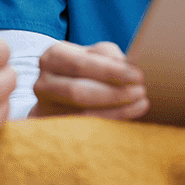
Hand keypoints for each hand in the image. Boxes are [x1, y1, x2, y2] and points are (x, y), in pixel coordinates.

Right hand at [31, 41, 147, 119]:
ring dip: (117, 109)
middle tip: (141, 91)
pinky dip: (110, 122)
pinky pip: (85, 129)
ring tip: (141, 102)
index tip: (138, 75)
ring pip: (82, 113)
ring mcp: (46, 109)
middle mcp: (43, 83)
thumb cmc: (83, 70)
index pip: (81, 64)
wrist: (58, 96)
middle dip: (114, 92)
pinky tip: (129, 114)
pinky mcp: (54, 130)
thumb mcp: (92, 54)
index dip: (111, 71)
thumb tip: (126, 65)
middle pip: (79, 91)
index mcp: (52, 57)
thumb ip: (107, 55)